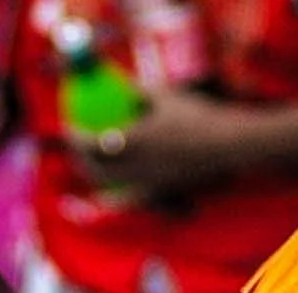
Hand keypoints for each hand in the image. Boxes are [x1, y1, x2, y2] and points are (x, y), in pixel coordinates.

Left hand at [71, 89, 255, 196]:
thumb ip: (141, 92)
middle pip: (97, 173)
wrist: (229, 146)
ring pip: (114, 190)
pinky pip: (137, 199)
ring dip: (99, 181)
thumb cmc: (199, 117)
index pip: (92, 145)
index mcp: (134, 142)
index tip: (69, 130)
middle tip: (77, 152)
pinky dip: (124, 197)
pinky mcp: (166, 193)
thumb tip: (126, 87)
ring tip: (95, 171)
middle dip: (81, 164)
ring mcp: (151, 184)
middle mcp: (138, 168)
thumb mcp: (166, 97)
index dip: (75, 139)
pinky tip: (121, 193)